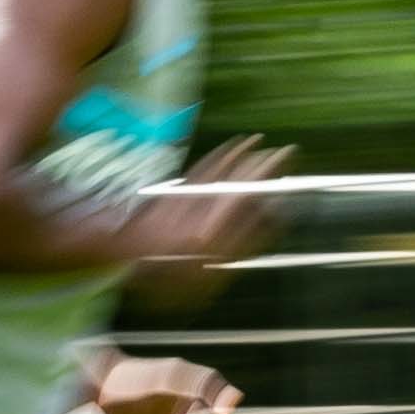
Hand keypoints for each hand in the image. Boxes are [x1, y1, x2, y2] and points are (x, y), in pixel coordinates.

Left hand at [123, 139, 287, 284]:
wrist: (127, 249)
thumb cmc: (167, 270)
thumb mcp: (209, 271)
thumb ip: (241, 243)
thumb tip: (268, 218)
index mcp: (218, 230)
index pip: (251, 198)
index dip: (271, 180)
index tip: (287, 169)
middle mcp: (206, 208)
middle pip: (241, 180)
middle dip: (265, 164)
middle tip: (285, 152)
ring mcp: (192, 194)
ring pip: (223, 168)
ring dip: (244, 153)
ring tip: (260, 142)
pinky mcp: (180, 187)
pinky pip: (206, 166)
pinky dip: (221, 155)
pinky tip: (232, 148)